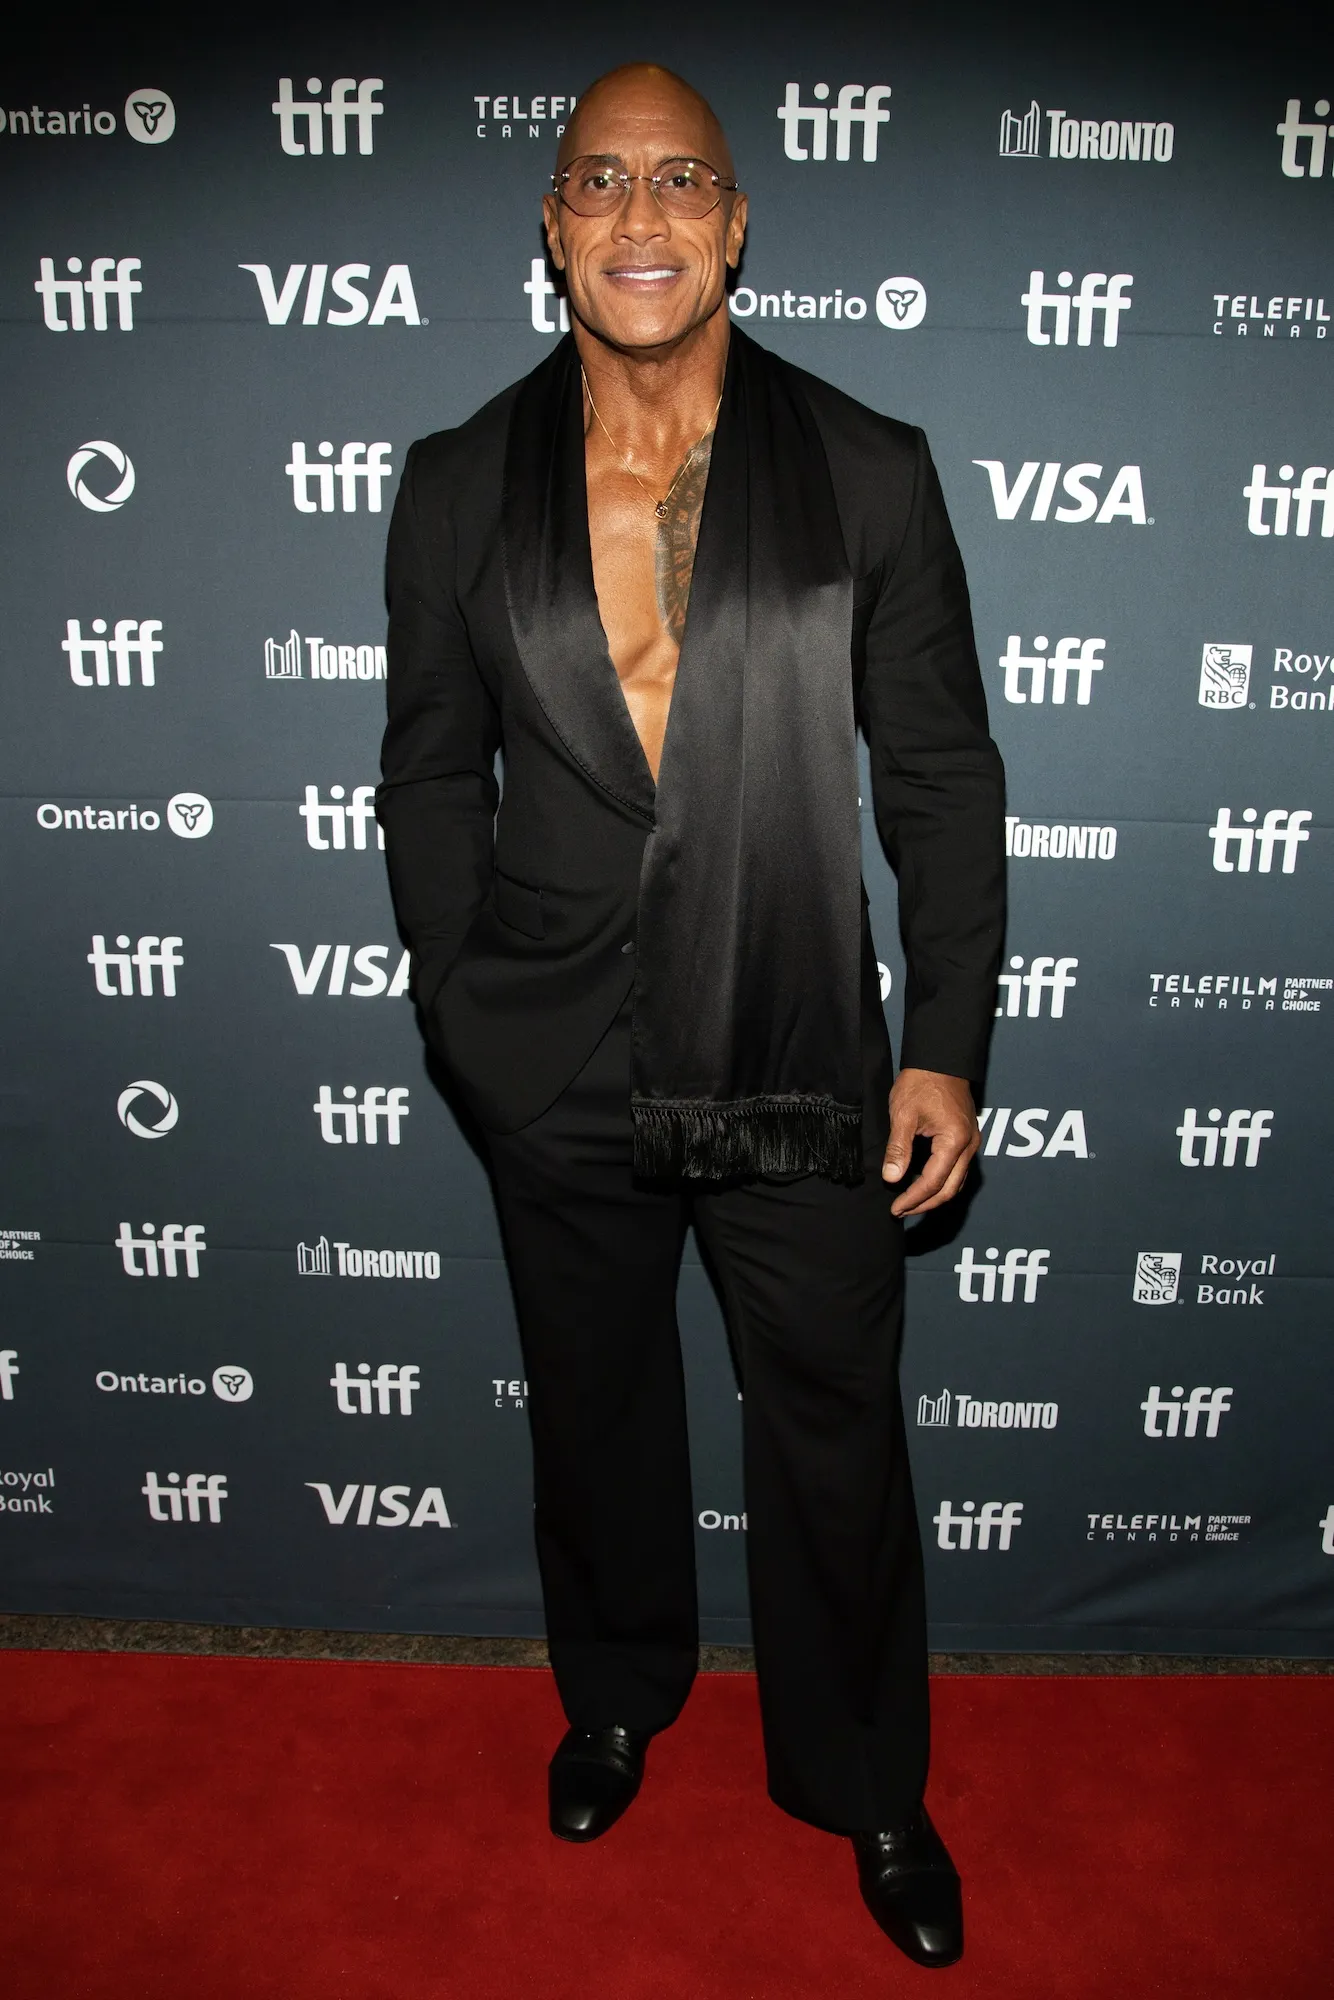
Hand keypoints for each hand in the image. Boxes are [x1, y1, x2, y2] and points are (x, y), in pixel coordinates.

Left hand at [882, 1068, 979, 1216]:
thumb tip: (892, 1178)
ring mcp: (972, 1142)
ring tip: (910, 1202)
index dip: (913, 1199)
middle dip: (925, 1204)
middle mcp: (969, 1145)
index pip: (933, 1182)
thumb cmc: (921, 1082)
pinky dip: (942, 1182)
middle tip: (901, 1211)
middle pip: (951, 1189)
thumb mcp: (903, 1115)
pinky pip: (958, 1169)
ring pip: (957, 1182)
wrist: (940, 1059)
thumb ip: (899, 1149)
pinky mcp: (967, 1138)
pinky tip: (924, 1184)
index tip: (896, 1208)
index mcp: (954, 1140)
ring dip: (935, 1196)